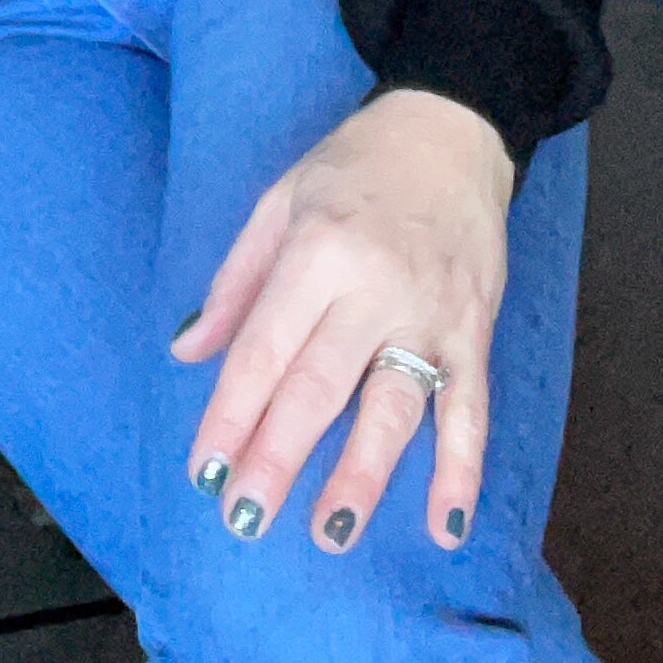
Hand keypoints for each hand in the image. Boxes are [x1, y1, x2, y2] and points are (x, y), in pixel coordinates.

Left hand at [169, 87, 511, 553]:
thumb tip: (186, 350)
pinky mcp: (475, 332)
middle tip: (243, 519)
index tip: (204, 470)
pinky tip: (446, 525)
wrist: (450, 131)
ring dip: (362, 475)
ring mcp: (431, 314)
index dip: (231, 412)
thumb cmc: (352, 167)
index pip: (265, 348)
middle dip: (278, 456)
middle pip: (320, 386)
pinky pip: (470, 409)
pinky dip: (462, 469)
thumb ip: (236, 282)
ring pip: (395, 407)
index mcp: (317, 251)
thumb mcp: (279, 202)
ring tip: (328, 532)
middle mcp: (375, 287)